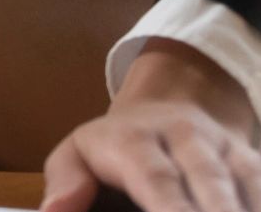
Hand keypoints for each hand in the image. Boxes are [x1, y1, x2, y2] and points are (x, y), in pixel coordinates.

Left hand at [42, 40, 260, 211]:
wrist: (169, 106)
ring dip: (247, 206)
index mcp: (134, 140)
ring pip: (246, 179)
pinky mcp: (253, 160)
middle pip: (209, 179)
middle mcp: (186, 138)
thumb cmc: (116, 147)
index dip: (171, 208)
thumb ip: (67, 182)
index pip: (155, 178)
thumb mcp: (78, 155)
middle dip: (217, 210)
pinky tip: (256, 208)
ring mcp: (225, 149)